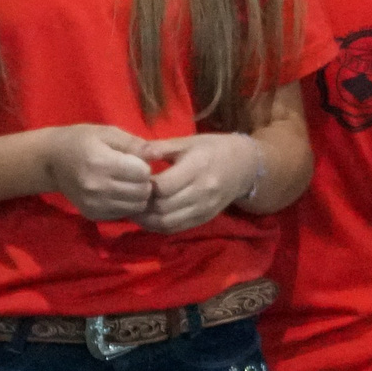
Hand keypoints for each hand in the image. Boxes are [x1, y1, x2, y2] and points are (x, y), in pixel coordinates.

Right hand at [42, 124, 155, 219]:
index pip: (142, 173)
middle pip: (141, 192)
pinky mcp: (92, 214)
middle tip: (135, 173)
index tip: (136, 160)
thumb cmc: (80, 140)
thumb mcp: (106, 133)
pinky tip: (118, 193)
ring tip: (128, 183)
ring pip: (135, 207)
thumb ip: (134, 144)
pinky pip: (123, 214)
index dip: (144, 165)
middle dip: (144, 182)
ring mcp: (94, 204)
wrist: (51, 161)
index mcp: (101, 162)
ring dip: (138, 196)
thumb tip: (158, 154)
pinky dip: (126, 204)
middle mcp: (97, 187)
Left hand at [134, 132, 259, 233]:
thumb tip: (135, 154)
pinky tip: (147, 218)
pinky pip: (176, 228)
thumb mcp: (188, 141)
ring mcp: (204, 208)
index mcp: (197, 168)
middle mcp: (202, 192)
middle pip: (163, 207)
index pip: (163, 187)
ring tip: (133, 210)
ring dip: (146, 220)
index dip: (144, 187)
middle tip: (126, 198)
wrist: (244, 166)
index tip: (132, 181)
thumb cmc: (212, 149)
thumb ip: (161, 147)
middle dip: (141, 205)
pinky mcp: (204, 218)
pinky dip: (157, 226)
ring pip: (167, 222)